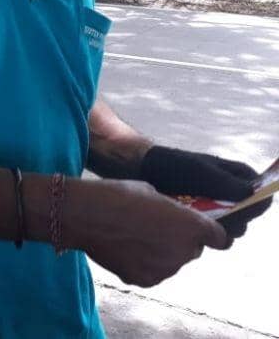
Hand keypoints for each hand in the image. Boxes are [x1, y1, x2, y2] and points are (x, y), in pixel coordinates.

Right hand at [64, 178, 229, 288]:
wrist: (84, 215)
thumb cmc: (116, 195)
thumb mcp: (150, 192)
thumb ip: (169, 209)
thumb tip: (171, 216)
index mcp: (191, 225)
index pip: (220, 238)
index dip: (211, 234)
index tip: (201, 231)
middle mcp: (184, 251)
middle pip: (192, 250)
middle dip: (180, 241)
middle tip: (157, 229)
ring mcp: (165, 269)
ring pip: (171, 262)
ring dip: (161, 253)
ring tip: (135, 237)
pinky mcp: (144, 280)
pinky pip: (152, 272)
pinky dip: (143, 263)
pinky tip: (124, 248)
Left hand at [139, 146, 271, 237]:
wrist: (142, 171)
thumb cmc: (173, 166)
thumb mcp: (200, 171)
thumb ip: (227, 183)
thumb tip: (254, 194)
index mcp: (236, 175)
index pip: (260, 191)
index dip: (257, 202)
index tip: (245, 208)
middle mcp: (230, 193)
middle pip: (247, 214)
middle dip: (237, 219)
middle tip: (219, 218)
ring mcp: (217, 208)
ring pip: (232, 228)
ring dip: (221, 230)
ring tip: (202, 224)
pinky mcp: (202, 221)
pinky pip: (213, 234)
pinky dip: (207, 236)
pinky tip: (193, 232)